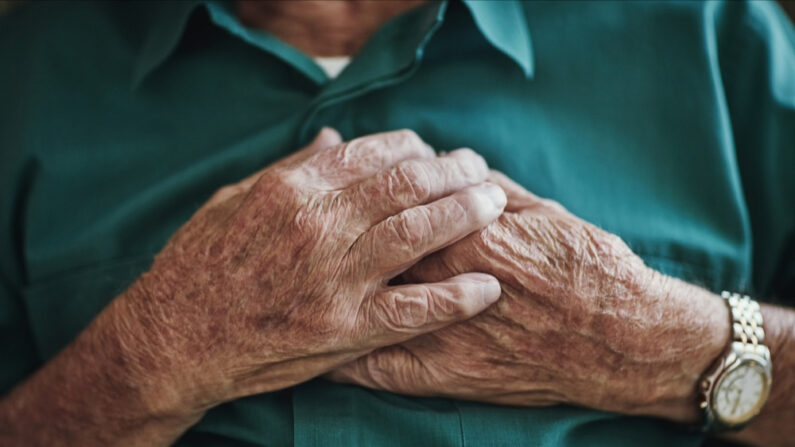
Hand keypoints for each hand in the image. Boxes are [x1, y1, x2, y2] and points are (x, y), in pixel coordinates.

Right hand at [112, 129, 506, 417]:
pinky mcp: (344, 329)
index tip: (433, 153)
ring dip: (466, 215)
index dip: (417, 149)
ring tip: (495, 205)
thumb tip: (334, 136)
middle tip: (480, 171)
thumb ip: (290, 166)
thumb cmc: (200, 263)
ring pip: (420, 233)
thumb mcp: (234, 198)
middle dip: (454, 172)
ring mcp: (334, 278)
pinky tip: (486, 288)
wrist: (175, 337)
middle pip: (409, 185)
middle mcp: (319, 225)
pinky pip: (414, 310)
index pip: (376, 152)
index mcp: (293, 188)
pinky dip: (456, 298)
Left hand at [329, 171, 729, 421]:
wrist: (621, 335)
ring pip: (359, 303)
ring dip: (330, 289)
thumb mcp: (537, 209)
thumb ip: (484, 189)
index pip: (387, 202)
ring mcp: (434, 328)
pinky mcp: (440, 372)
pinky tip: (315, 351)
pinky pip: (373, 366)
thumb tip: (450, 168)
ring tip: (306, 279)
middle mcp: (438, 276)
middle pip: (364, 250)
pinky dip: (340, 357)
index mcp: (460, 228)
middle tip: (308, 235)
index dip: (360, 194)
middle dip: (333, 237)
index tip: (343, 191)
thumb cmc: (586, 265)